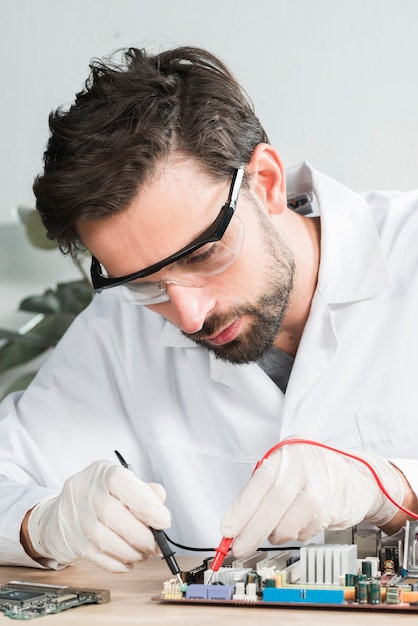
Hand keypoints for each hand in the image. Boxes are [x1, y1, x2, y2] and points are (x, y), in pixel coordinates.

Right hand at [26, 460, 170, 571]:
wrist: (58, 515)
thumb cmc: (97, 497)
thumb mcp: (120, 483)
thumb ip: (143, 490)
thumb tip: (160, 502)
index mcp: (102, 473)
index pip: (125, 485)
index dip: (148, 506)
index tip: (163, 521)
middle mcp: (84, 492)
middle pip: (116, 516)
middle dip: (143, 536)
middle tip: (156, 545)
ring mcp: (75, 517)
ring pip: (106, 541)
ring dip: (132, 552)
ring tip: (142, 553)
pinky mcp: (71, 542)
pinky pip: (97, 558)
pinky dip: (118, 563)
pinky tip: (127, 561)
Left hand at [220, 440, 404, 557]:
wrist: (356, 476)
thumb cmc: (313, 471)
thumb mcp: (286, 467)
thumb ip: (263, 489)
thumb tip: (236, 522)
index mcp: (284, 455)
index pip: (257, 484)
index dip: (240, 510)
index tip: (227, 530)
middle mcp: (302, 467)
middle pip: (272, 505)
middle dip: (252, 531)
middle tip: (239, 548)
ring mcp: (320, 487)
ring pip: (288, 523)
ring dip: (276, 534)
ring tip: (274, 530)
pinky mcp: (332, 507)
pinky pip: (305, 531)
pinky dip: (296, 534)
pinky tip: (299, 523)